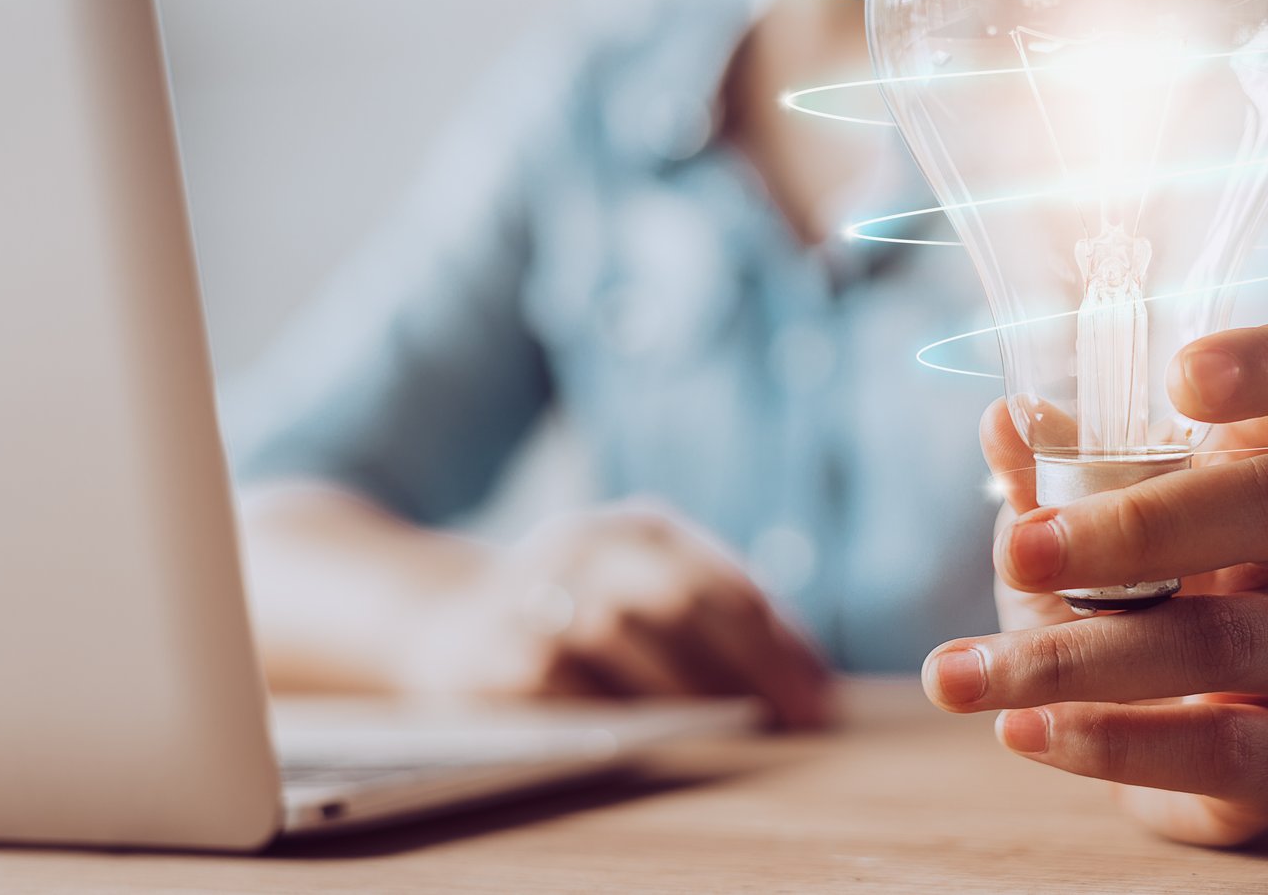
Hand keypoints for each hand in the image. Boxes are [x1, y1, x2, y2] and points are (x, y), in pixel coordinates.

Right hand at [401, 501, 831, 726]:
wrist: (449, 616)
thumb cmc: (583, 612)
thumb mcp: (648, 589)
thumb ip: (719, 620)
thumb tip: (810, 682)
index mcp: (644, 529)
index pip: (728, 584)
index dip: (780, 647)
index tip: (818, 703)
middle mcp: (589, 545)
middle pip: (682, 598)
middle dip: (748, 668)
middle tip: (791, 724)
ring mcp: (538, 590)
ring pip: (619, 633)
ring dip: (681, 692)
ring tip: (728, 733)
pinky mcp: (495, 646)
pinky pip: (560, 680)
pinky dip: (606, 710)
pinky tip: (643, 739)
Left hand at [921, 311, 1267, 845]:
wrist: (1206, 727)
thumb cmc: (1144, 588)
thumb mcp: (1090, 517)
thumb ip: (1053, 471)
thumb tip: (1003, 421)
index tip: (1183, 374)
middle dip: (1136, 527)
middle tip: (1022, 551)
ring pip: (1221, 642)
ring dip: (1073, 657)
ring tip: (959, 674)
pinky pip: (1214, 752)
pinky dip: (1103, 741)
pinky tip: (1019, 729)